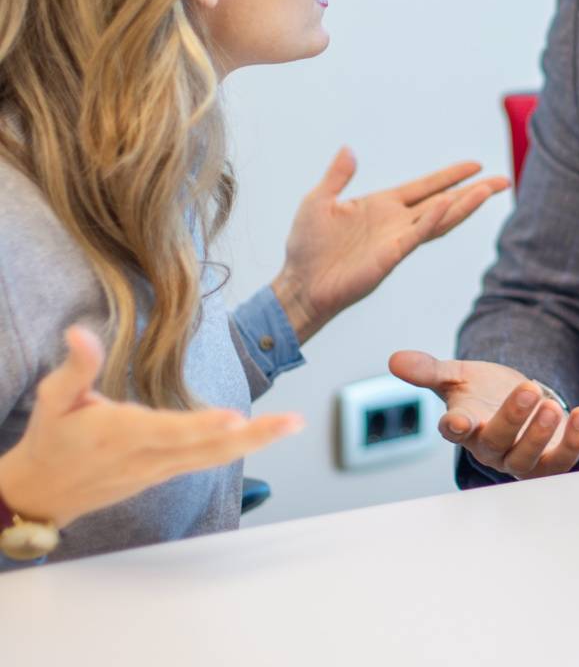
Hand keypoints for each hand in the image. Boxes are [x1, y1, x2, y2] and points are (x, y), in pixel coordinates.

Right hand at [0, 327, 302, 528]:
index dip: (201, 427)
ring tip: (292, 424)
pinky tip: (264, 435)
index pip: (168, 432)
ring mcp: (160, 469)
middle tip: (292, 423)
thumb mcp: (53, 399)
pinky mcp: (165, 473)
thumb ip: (75, 366)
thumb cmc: (50, 440)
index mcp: (121, 435)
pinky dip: (236, 449)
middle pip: (208, 450)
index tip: (233, 418)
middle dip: (253, 436)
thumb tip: (79, 331)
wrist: (40, 494)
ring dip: (256, 441)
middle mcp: (148, 457)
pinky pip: (207, 462)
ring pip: (214, 458)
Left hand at [272, 150, 508, 342]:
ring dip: (465, 204)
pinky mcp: (390, 255)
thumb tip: (349, 149)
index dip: (450, 176)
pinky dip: (432, 219)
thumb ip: (337, 176)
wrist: (300, 283)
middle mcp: (397, 222)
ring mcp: (397, 239)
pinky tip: (446, 204)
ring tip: (489, 190)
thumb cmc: (308, 247)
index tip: (475, 165)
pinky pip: (416, 234)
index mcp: (383, 206)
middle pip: (445, 202)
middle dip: (474, 191)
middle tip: (503, 180)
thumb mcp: (319, 201)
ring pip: (440, 218)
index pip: (425, 186)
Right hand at [388, 351, 578, 479]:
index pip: (455, 432)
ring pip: (528, 457)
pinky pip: (562, 460)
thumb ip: (428, 369)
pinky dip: (573, 441)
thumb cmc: (481, 393)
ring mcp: (520, 457)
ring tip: (552, 404)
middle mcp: (490, 448)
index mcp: (465, 426)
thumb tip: (394, 359)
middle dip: (514, 419)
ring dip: (541, 434)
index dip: (456, 428)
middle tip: (529, 389)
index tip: (459, 419)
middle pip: (498, 443)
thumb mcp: (456, 375)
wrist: (515, 402)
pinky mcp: (549, 460)